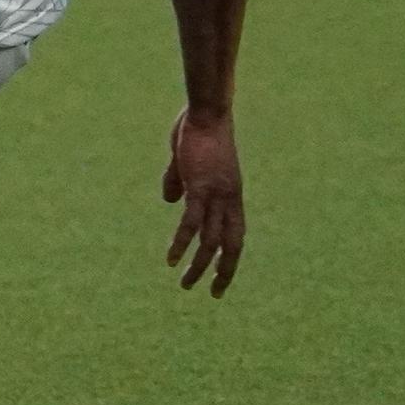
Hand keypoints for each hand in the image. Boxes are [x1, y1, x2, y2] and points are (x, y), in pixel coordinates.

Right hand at [160, 107, 242, 294]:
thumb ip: (179, 181)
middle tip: (213, 294)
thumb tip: (169, 200)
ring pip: (211, 241)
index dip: (229, 258)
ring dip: (198, 266)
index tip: (220, 278)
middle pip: (231, 246)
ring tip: (185, 283)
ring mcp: (217, 195)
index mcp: (231, 194)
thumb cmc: (198, 129)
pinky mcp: (200, 189)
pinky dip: (181, 244)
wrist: (207, 110)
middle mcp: (230, 200)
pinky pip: (191, 225)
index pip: (235, 234)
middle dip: (223, 272)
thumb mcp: (188, 161)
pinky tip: (171, 260)